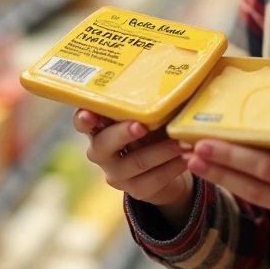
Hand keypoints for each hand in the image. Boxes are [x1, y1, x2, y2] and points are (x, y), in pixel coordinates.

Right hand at [74, 110, 194, 227]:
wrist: (166, 167)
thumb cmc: (153, 129)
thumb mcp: (148, 115)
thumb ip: (147, 102)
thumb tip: (168, 78)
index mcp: (100, 127)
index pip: (82, 122)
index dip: (83, 118)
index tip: (89, 114)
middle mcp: (101, 152)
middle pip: (103, 145)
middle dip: (123, 133)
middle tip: (141, 126)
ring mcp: (116, 174)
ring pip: (135, 163)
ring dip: (161, 151)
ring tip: (181, 143)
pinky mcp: (135, 190)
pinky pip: (154, 180)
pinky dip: (172, 167)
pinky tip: (187, 159)